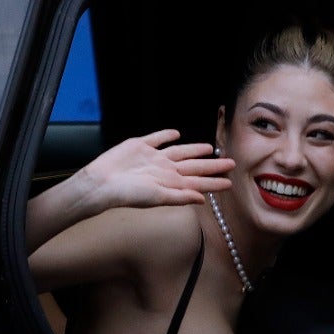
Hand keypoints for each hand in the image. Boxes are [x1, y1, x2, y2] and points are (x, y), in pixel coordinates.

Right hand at [78, 131, 235, 213]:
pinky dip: (166, 135)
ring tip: (209, 148)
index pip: (198, 181)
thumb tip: (202, 200)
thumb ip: (180, 197)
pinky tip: (175, 133)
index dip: (214, 182)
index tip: (230, 182)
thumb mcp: (157, 197)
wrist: (102, 183)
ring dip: (194, 150)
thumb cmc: (127, 194)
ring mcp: (153, 157)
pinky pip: (157, 139)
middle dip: (212, 165)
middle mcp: (164, 169)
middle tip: (230, 163)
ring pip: (180, 151)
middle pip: (194, 165)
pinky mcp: (139, 146)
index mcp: (171, 181)